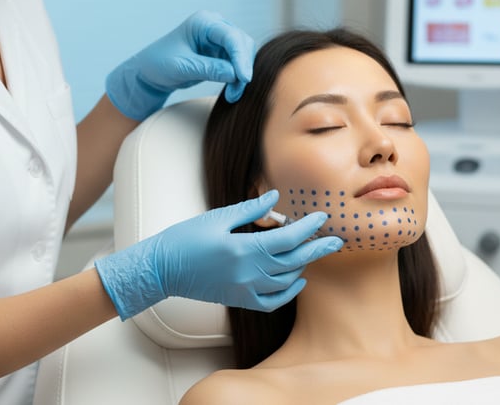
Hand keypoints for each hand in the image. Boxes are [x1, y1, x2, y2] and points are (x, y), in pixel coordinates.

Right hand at [94, 190, 343, 319]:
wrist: (163, 268)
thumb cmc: (186, 238)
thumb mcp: (217, 217)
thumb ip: (250, 209)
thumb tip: (276, 197)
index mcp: (243, 249)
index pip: (288, 239)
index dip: (308, 227)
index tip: (321, 217)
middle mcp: (248, 273)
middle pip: (294, 261)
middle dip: (317, 249)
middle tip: (336, 240)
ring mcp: (244, 290)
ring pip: (286, 280)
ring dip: (302, 265)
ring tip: (311, 251)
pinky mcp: (239, 299)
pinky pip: (273, 301)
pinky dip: (289, 291)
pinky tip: (297, 280)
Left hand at [105, 10, 254, 120]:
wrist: (150, 72)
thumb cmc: (160, 63)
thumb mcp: (182, 67)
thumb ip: (208, 69)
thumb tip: (235, 74)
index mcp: (203, 22)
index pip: (230, 37)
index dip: (240, 57)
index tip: (243, 78)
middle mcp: (215, 26)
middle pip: (242, 43)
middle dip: (243, 67)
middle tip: (236, 91)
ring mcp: (219, 39)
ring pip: (243, 54)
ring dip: (242, 75)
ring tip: (232, 95)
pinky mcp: (221, 53)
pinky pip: (237, 64)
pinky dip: (238, 78)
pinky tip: (232, 91)